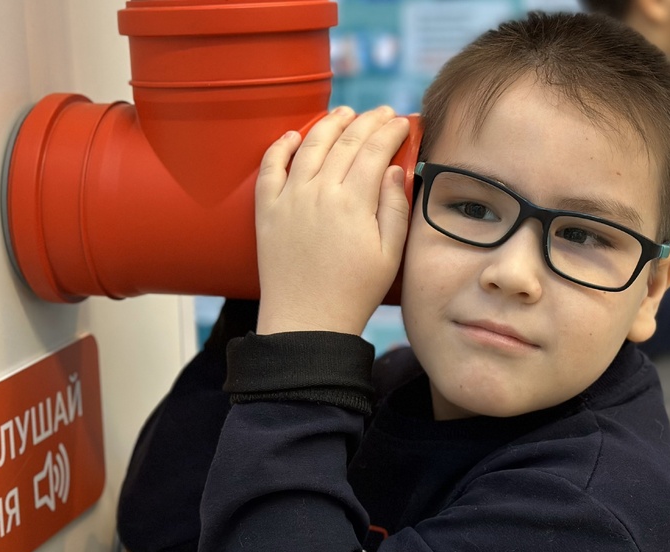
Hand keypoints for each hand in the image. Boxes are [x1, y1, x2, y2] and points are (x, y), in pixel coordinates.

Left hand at [254, 106, 410, 335]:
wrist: (306, 320)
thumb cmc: (354, 292)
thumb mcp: (389, 254)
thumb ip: (394, 207)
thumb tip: (392, 168)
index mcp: (354, 202)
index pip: (375, 150)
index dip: (391, 130)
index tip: (402, 122)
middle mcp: (319, 192)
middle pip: (346, 141)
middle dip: (368, 121)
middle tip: (382, 113)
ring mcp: (289, 198)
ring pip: (309, 145)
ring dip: (329, 123)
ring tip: (344, 113)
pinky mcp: (266, 211)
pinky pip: (270, 166)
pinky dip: (280, 145)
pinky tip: (292, 135)